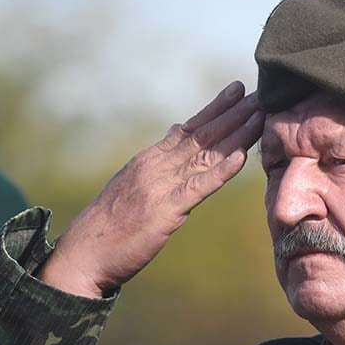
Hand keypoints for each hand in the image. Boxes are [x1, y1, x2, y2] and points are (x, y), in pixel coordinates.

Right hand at [38, 81, 262, 297]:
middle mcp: (155, 167)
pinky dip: (221, 171)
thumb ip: (154, 167)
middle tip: (260, 94)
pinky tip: (241, 157)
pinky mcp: (164, 211)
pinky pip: (198, 187)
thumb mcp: (130, 188)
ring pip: (204, 155)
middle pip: (201, 135)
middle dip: (232, 114)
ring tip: (260, 114)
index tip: (236, 90)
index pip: (187, 129)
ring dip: (235, 134)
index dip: (214, 109)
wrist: (83, 254)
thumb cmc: (107, 228)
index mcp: (148, 161)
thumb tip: (173, 141)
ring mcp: (159, 186)